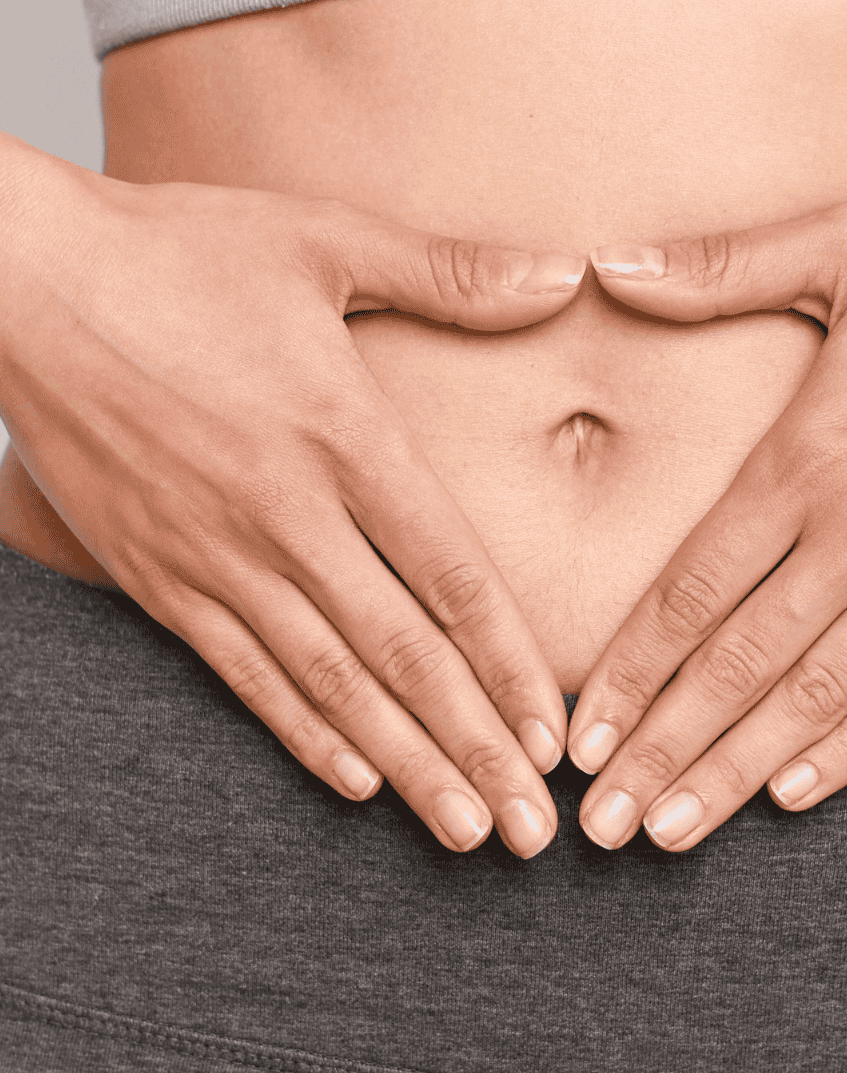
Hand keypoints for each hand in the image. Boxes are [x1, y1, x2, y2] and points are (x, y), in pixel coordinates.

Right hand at [0, 138, 583, 856]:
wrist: (22, 283)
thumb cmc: (179, 250)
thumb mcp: (323, 241)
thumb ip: (449, 273)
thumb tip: (566, 279)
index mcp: (340, 432)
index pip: (448, 573)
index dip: (508, 662)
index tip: (555, 733)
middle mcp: (283, 512)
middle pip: (399, 653)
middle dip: (473, 749)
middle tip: (530, 832)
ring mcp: (213, 553)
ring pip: (327, 682)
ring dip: (402, 764)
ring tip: (461, 830)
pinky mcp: (154, 573)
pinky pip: (241, 672)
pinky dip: (301, 731)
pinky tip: (353, 780)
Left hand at [568, 179, 846, 850]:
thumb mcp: (846, 243)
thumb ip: (721, 267)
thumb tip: (608, 263)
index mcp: (809, 451)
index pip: (693, 586)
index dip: (630, 669)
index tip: (579, 731)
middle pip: (737, 661)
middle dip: (660, 749)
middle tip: (597, 823)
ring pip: (815, 694)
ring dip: (735, 772)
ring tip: (668, 833)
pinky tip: (793, 794)